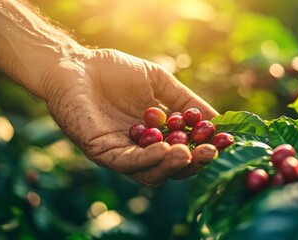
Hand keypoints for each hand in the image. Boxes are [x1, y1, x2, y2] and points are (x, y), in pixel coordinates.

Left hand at [43, 48, 218, 185]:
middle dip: (192, 163)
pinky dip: (148, 159)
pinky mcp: (102, 152)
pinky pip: (128, 163)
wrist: (75, 64)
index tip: (223, 142)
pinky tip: (165, 149)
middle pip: (170, 168)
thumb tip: (218, 120)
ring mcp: (121, 153)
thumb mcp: (159, 82)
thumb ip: (185, 101)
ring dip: (171, 166)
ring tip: (188, 153)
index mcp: (155, 135)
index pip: (183, 150)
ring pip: (151, 173)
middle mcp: (140, 149)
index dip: (202, 149)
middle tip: (210, 152)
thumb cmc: (115, 71)